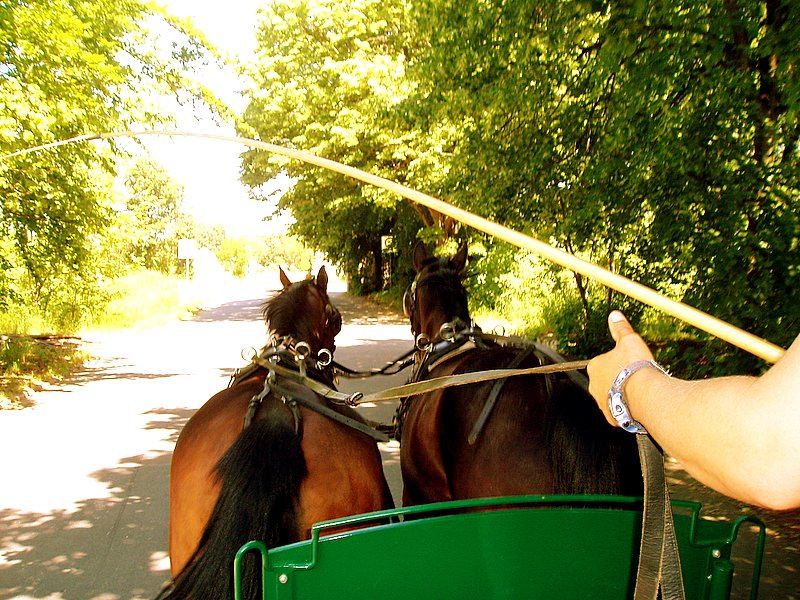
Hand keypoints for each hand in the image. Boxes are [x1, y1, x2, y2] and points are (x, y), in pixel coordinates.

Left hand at [587, 311, 654, 425]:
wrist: (645, 394)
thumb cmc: (636, 367)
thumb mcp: (629, 340)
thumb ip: (621, 329)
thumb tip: (614, 315)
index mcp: (594, 367)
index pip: (603, 362)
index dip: (618, 361)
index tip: (630, 363)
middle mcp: (594, 386)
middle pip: (607, 379)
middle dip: (619, 378)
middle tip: (636, 376)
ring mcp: (602, 402)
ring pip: (612, 395)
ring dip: (623, 393)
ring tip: (639, 390)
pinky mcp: (612, 416)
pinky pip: (619, 411)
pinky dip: (627, 407)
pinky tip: (638, 403)